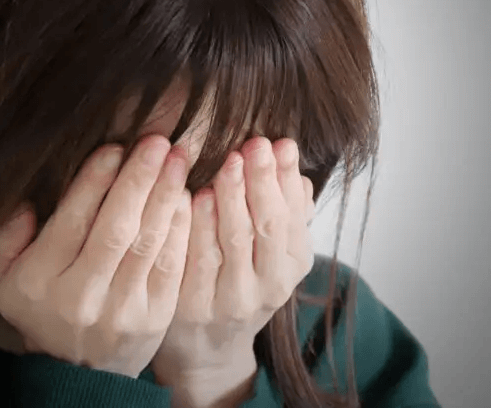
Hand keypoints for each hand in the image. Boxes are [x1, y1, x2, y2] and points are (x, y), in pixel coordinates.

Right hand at [0, 135, 192, 378]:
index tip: (115, 147)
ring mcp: (121, 310)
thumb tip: (27, 201)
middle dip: (138, 179)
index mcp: (38, 283)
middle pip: (115, 228)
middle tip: (156, 141)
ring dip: (165, 195)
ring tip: (177, 158)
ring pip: (148, 243)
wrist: (80, 370)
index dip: (95, 181)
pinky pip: (172, 263)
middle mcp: (81, 298)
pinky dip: (181, 226)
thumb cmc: (43, 306)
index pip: (72, 222)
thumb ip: (3, 238)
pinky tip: (186, 194)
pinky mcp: (155, 317)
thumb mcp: (2, 279)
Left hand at [150, 137, 315, 403]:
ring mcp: (231, 299)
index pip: (293, 215)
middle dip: (263, 181)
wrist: (208, 347)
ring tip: (229, 161)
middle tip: (255, 144)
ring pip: (234, 240)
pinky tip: (195, 196)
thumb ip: (285, 210)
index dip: (286, 178)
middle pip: (269, 226)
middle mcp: (269, 285)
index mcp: (293, 264)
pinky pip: (197, 260)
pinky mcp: (194, 307)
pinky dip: (198, 225)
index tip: (279, 142)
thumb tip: (295, 169)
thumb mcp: (273, 249)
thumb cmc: (241, 280)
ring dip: (232, 197)